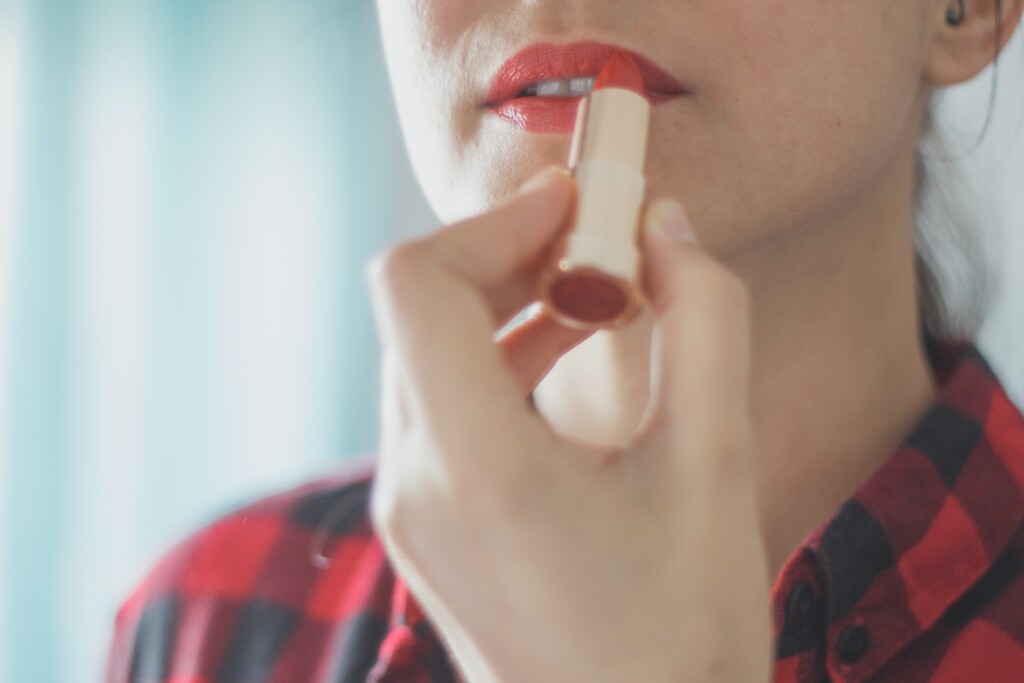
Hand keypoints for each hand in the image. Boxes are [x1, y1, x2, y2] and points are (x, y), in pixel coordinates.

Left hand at [367, 167, 772, 681]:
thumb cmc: (682, 638)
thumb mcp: (716, 469)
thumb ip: (703, 323)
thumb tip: (666, 227)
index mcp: (476, 468)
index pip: (415, 283)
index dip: (492, 222)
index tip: (575, 207)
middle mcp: (414, 484)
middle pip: (420, 309)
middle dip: (508, 254)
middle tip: (598, 240)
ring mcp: (407, 510)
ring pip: (426, 353)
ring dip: (504, 304)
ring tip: (597, 297)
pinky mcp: (422, 526)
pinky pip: (436, 406)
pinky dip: (494, 358)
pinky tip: (566, 356)